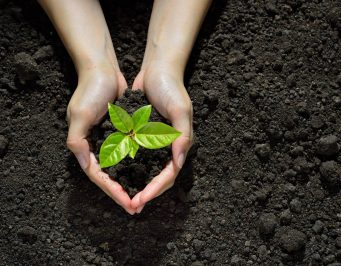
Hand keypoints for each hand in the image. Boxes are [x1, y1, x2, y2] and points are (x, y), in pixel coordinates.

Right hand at [66, 66, 136, 213]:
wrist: (102, 69)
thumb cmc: (90, 90)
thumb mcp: (80, 115)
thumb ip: (78, 142)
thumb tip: (87, 167)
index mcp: (85, 146)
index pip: (100, 176)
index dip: (113, 192)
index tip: (129, 203)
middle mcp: (98, 146)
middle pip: (111, 176)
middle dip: (123, 193)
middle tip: (137, 207)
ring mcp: (111, 140)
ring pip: (122, 168)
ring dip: (132, 182)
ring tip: (144, 196)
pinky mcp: (122, 132)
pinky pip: (130, 153)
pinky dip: (137, 165)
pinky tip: (148, 173)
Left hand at [130, 61, 192, 212]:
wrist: (158, 70)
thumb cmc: (171, 88)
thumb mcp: (180, 109)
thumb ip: (182, 135)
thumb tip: (177, 163)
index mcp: (179, 144)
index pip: (169, 174)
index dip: (155, 189)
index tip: (140, 200)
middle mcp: (167, 146)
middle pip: (158, 178)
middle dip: (146, 193)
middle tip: (130, 205)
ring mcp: (155, 142)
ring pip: (147, 170)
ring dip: (137, 185)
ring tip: (123, 197)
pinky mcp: (143, 135)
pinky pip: (137, 156)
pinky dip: (129, 168)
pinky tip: (116, 175)